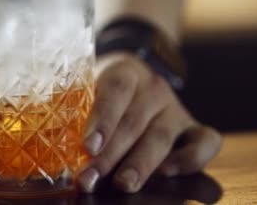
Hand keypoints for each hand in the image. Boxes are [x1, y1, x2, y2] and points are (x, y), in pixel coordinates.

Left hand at [78, 53, 221, 192]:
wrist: (137, 81)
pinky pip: (206, 141)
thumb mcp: (89, 90)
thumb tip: (51, 145)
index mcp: (126, 72)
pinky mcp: (194, 127)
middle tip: (91, 178)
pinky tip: (168, 172)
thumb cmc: (105, 95)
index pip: (116, 90)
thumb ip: (77, 111)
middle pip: (134, 122)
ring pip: (161, 137)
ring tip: (123, 184)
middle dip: (110, 154)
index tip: (88, 145)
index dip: (103, 118)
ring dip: (141, 164)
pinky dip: (191, 158)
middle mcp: (154, 88)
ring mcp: (176, 108)